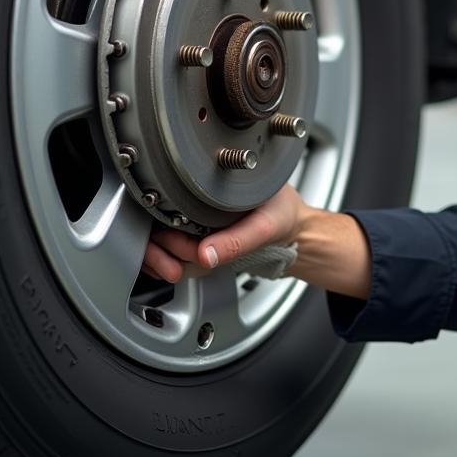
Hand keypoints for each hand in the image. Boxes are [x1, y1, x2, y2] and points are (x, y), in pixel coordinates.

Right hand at [142, 183, 310, 281]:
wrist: (298, 229)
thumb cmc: (285, 216)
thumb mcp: (266, 227)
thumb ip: (236, 241)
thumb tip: (205, 255)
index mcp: (214, 186)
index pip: (170, 202)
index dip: (166, 230)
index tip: (178, 250)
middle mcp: (200, 198)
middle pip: (158, 222)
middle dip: (161, 249)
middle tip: (179, 264)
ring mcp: (197, 216)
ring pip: (159, 237)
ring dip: (160, 258)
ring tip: (176, 270)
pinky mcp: (198, 233)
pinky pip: (170, 248)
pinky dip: (167, 261)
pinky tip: (176, 269)